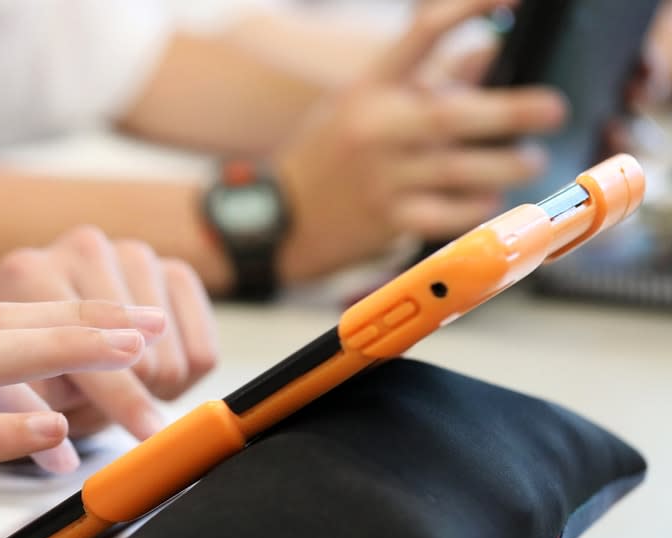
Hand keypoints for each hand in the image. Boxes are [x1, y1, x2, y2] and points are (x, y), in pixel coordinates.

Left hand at [0, 226, 217, 440]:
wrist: (52, 332)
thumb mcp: (19, 390)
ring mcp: (132, 253)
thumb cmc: (32, 367)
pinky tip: (157, 371)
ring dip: (158, 389)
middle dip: (134, 399)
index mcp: (27, 274)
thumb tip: (63, 427)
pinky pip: (204, 352)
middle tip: (107, 408)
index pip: (85, 344)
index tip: (148, 433)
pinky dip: (187, 377)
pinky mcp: (175, 270)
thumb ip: (40, 402)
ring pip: (174, 358)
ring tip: (127, 386)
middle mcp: (81, 249)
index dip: (118, 396)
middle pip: (141, 356)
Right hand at [274, 0, 567, 280]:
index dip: (470, 7)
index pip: (423, 33)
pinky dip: (475, 206)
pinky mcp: (386, 220)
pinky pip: (445, 214)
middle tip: (553, 108)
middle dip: (509, 111)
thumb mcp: (365, 106)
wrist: (279, 220)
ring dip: (505, 165)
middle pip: (450, 114)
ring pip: (458, 170)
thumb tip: (488, 50)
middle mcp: (375, 129)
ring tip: (528, 161)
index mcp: (371, 88)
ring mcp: (379, 178)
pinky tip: (488, 200)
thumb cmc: (329, 156)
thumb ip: (429, 80)